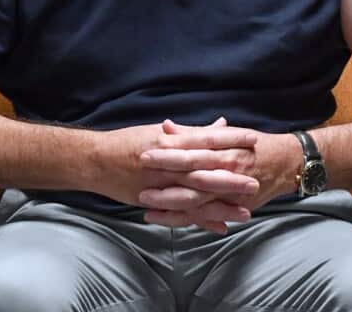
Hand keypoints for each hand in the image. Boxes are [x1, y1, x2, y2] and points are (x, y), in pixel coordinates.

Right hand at [94, 118, 259, 233]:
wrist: (95, 159)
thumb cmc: (130, 141)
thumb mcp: (162, 131)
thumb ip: (193, 131)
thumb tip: (222, 125)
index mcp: (171, 141)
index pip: (206, 139)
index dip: (230, 139)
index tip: (253, 140)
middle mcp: (167, 162)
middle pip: (204, 170)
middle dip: (231, 178)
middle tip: (256, 182)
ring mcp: (160, 183)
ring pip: (196, 196)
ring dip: (221, 205)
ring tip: (246, 212)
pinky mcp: (153, 200)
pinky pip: (180, 213)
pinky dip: (200, 221)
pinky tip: (220, 227)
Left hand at [139, 120, 300, 232]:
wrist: (287, 163)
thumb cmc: (254, 145)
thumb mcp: (229, 133)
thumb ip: (195, 132)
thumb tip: (166, 126)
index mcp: (225, 149)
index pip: (193, 150)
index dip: (170, 152)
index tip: (146, 152)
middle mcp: (228, 171)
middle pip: (192, 177)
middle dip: (166, 179)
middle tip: (140, 182)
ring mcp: (230, 192)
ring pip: (196, 201)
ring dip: (170, 203)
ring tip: (145, 205)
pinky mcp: (233, 206)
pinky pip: (205, 216)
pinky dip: (184, 219)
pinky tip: (163, 219)